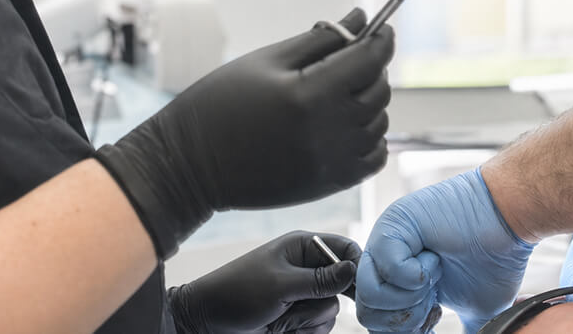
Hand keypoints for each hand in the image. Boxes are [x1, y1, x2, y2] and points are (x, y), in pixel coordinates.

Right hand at [96, 8, 393, 257]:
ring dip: (370, 102)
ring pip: (379, 122)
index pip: (369, 59)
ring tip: (339, 92)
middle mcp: (327, 132)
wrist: (191, 164)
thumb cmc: (222, 103)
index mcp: (309, 94)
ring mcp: (331, 162)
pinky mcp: (329, 185)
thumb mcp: (268, 61)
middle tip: (350, 58)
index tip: (381, 28)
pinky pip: (374, 157)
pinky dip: (371, 137)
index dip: (381, 39)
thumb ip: (321, 39)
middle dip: (372, 68)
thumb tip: (361, 17)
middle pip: (378, 90)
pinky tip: (347, 125)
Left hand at [169, 231, 358, 333]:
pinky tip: (282, 330)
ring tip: (282, 320)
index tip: (366, 286)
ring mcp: (302, 295)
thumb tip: (354, 269)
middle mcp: (307, 269)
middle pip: (343, 284)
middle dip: (329, 300)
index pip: (344, 249)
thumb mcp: (280, 285)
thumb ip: (319, 280)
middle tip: (319, 309)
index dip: (358, 265)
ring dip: (310, 321)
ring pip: (331, 310)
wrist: (206, 323)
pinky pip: (319, 327)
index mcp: (303, 247)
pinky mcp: (296, 317)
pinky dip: (305, 332)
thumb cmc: (238, 293)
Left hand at [356, 169, 535, 332]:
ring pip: (370, 294)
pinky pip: (389, 268)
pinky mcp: (392, 226)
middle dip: (406, 318)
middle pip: (367, 313)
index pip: (377, 321)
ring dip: (410, 297)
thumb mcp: (473, 308)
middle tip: (434, 301)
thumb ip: (460, 330)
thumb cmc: (494, 259)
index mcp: (397, 281)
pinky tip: (435, 259)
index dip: (406, 330)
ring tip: (435, 277)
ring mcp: (385, 242)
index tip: (436, 316)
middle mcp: (384, 261)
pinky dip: (418, 275)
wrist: (507, 220)